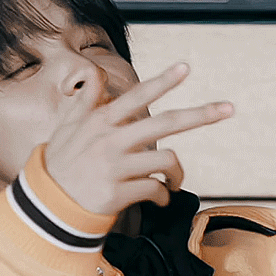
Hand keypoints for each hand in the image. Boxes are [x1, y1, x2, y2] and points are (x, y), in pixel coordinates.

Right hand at [45, 63, 233, 216]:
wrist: (46, 207)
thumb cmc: (59, 165)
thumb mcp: (65, 127)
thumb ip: (84, 100)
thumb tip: (93, 72)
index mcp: (100, 122)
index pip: (136, 96)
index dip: (162, 81)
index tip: (186, 67)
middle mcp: (110, 140)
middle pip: (165, 122)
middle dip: (201, 114)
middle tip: (228, 108)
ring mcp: (115, 167)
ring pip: (166, 160)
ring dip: (178, 173)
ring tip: (175, 181)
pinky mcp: (118, 193)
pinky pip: (155, 190)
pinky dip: (163, 195)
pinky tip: (160, 198)